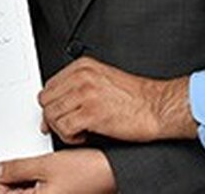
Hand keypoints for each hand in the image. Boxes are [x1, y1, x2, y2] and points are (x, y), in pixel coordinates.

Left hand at [0, 149, 113, 193]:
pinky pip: (39, 190)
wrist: (112, 172)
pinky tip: (52, 171)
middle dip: (17, 177)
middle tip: (33, 165)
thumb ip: (16, 169)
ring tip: (46, 167)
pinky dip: (41, 179)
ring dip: (30, 177)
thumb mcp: (46, 164)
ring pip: (26, 191)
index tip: (8, 165)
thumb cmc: (87, 172)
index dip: (2, 177)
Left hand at [39, 57, 196, 143]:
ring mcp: (85, 94)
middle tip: (68, 125)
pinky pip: (64, 129)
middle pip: (46, 101)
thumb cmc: (136, 98)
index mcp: (83, 66)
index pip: (49, 86)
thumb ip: (78, 87)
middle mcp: (82, 77)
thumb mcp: (103, 79)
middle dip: (54, 117)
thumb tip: (56, 105)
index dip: (52, 105)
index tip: (58, 115)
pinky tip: (85, 135)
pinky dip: (71, 138)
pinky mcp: (91, 113)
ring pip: (52, 116)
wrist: (158, 107)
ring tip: (80, 130)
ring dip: (63, 129)